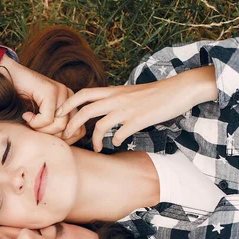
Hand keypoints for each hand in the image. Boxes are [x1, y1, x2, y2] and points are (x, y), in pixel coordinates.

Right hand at [0, 54, 84, 143]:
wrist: (7, 77)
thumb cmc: (22, 101)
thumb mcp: (42, 118)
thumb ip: (54, 129)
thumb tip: (65, 149)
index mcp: (71, 104)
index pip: (79, 132)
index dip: (62, 140)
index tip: (45, 137)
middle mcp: (69, 97)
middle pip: (69, 130)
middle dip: (50, 136)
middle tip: (34, 129)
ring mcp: (61, 92)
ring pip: (59, 125)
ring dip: (41, 129)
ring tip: (29, 122)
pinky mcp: (50, 90)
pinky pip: (47, 118)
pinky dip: (34, 122)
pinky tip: (26, 115)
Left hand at [57, 66, 216, 151]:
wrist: (179, 89)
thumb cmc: (156, 93)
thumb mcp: (131, 93)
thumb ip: (116, 100)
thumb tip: (106, 113)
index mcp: (114, 90)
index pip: (84, 93)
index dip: (68, 103)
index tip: (59, 114)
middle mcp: (117, 99)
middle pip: (85, 111)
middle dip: (72, 125)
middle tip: (67, 137)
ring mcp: (127, 110)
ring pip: (100, 126)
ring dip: (94, 141)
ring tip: (96, 149)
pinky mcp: (138, 120)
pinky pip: (120, 135)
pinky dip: (116, 142)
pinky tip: (117, 144)